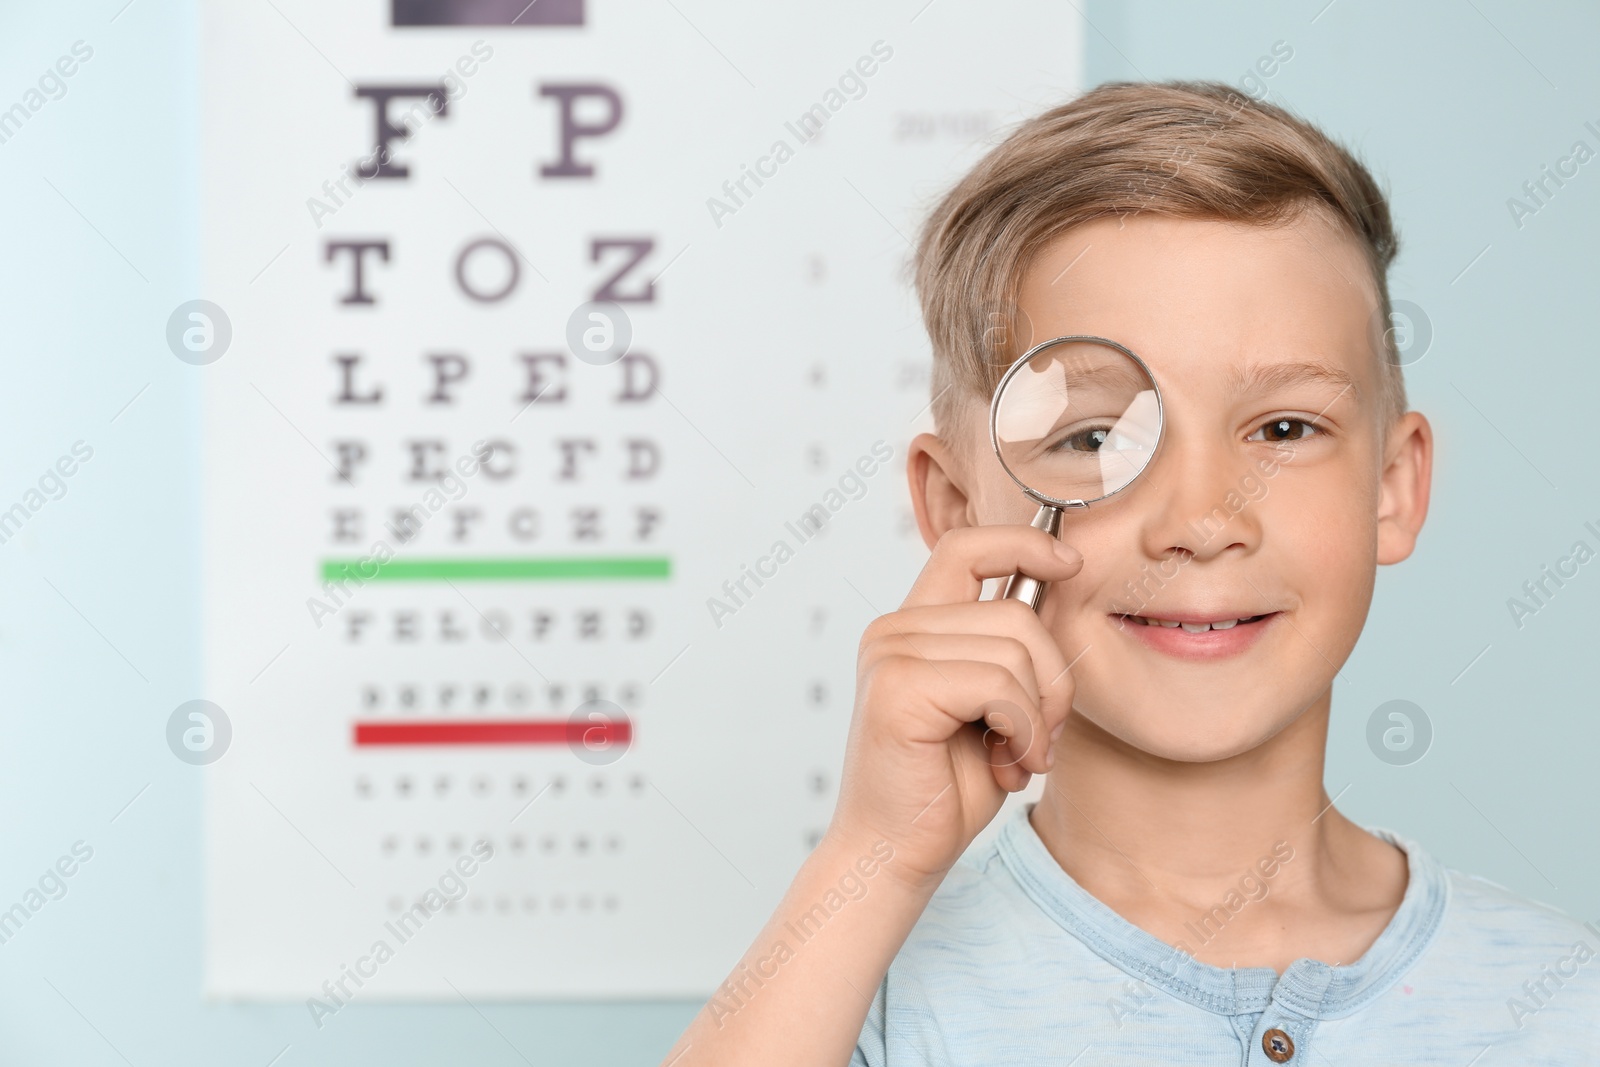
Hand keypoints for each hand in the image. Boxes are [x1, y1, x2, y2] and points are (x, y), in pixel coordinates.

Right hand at [827, 525, 1079, 889]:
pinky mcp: (898, 689)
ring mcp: (891, 655)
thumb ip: (1008, 651)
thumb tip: (1057, 591)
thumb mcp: (991, 706)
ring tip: (1017, 757)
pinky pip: (999, 684)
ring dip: (1038, 716)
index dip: (1023, 543)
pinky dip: (1022, 731)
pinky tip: (1007, 765)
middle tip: (1040, 738)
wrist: (896, 854)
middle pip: (1017, 612)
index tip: (1070, 562)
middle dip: (1053, 680)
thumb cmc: (947, 787)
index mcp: (913, 627)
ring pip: (1016, 650)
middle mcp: (894, 630)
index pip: (964, 547)